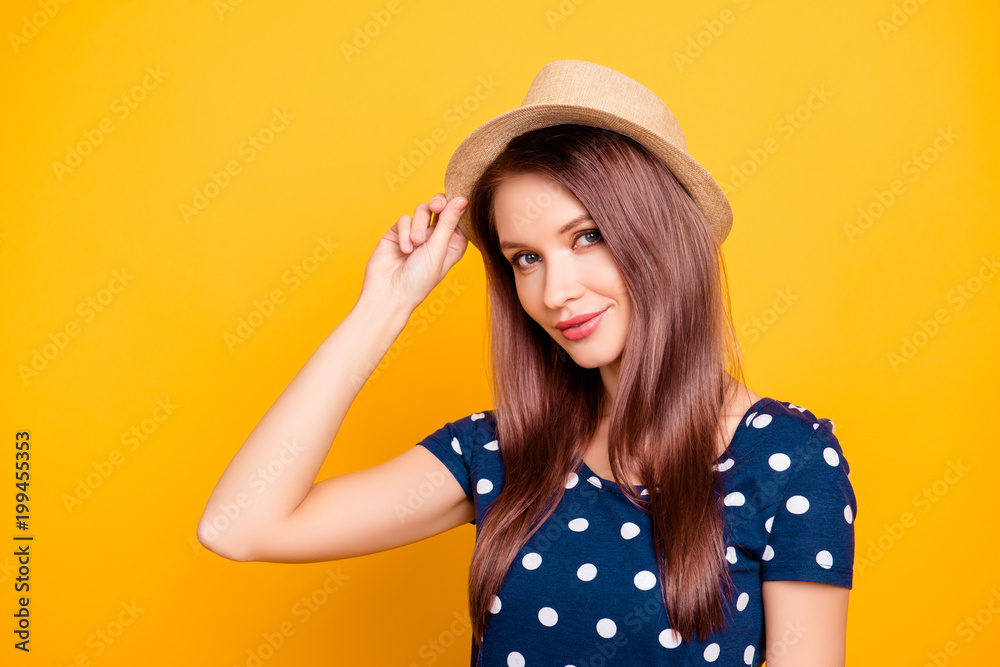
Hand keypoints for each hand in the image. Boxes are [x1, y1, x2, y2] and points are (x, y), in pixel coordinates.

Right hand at [359, 193, 468, 310]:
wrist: (389, 293)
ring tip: (416, 243)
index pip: (459, 216)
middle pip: (441, 206)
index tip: (457, 201)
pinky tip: (405, 249)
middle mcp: (436, 237)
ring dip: (419, 225)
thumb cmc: (419, 280)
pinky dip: (405, 232)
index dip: (457, 206)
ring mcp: (417, 233)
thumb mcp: (438, 250)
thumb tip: (462, 199)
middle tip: (436, 207)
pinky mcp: (398, 232)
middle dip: (439, 204)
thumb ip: (448, 222)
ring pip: (422, 210)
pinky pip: (404, 219)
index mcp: (453, 243)